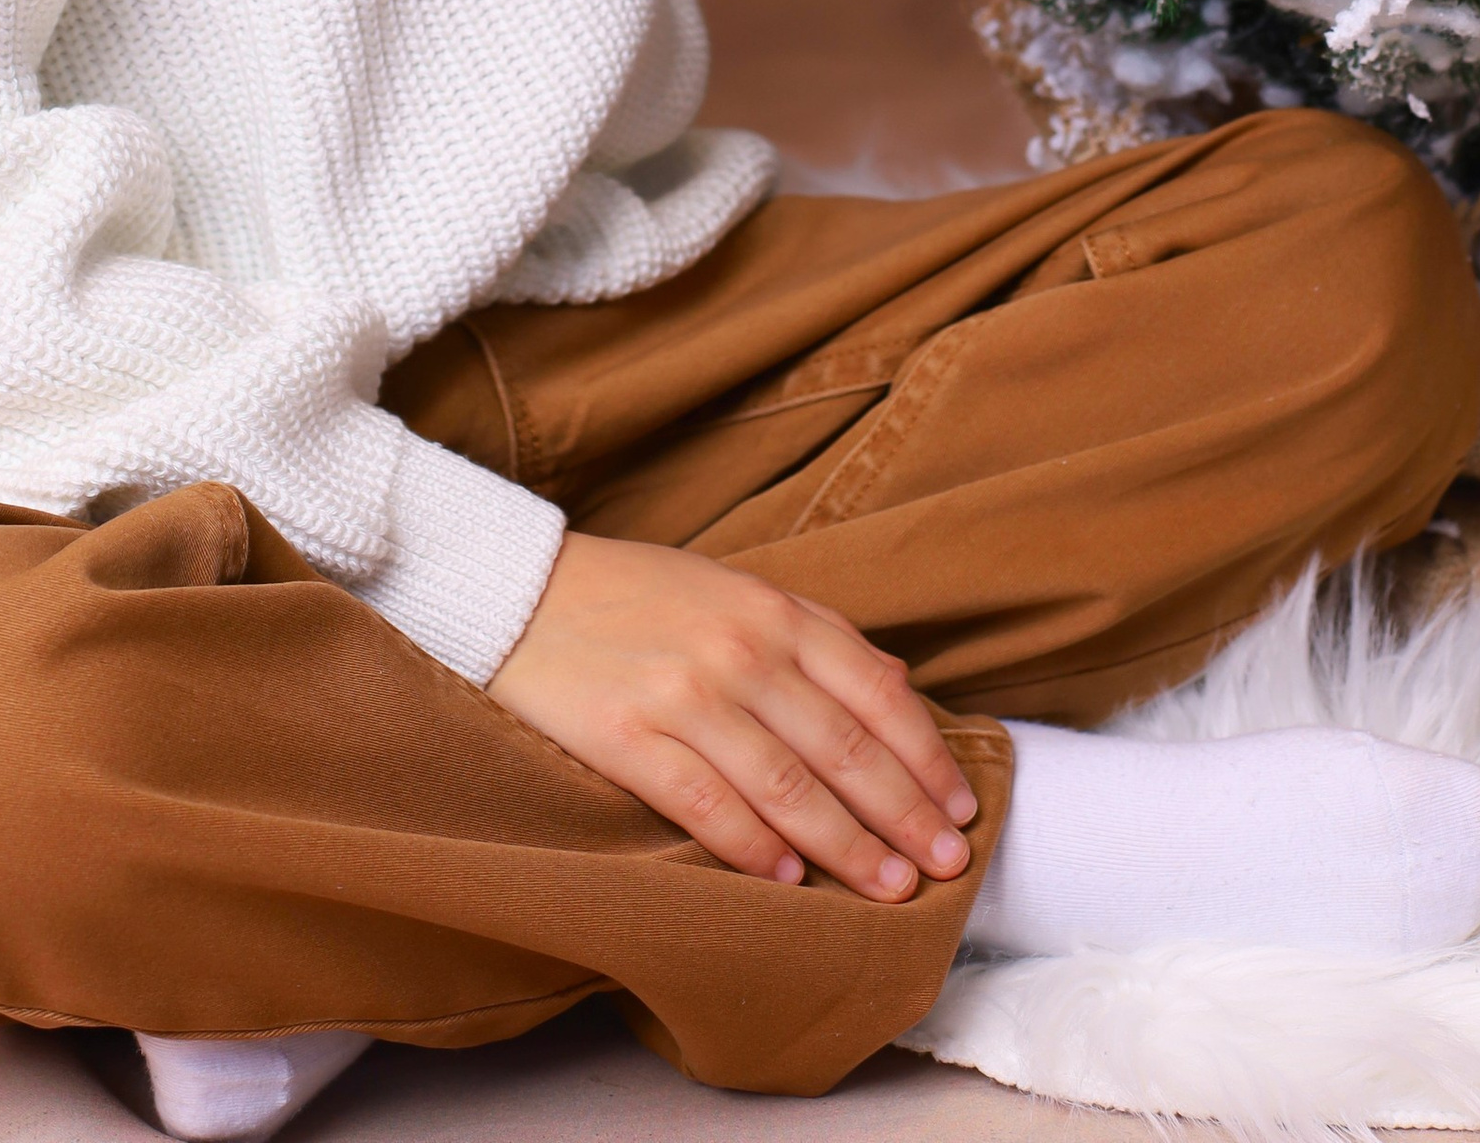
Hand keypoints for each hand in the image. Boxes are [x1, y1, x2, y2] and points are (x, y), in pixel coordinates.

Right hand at [487, 528, 978, 897]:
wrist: (517, 590)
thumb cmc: (636, 597)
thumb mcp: (734, 591)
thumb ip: (814, 635)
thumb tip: (902, 687)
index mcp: (772, 611)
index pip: (876, 693)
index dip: (926, 758)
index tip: (961, 810)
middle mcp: (739, 649)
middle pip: (844, 748)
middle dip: (904, 815)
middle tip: (946, 868)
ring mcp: (684, 692)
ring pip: (787, 785)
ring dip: (847, 846)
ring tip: (887, 890)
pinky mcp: (627, 735)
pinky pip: (705, 802)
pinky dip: (753, 846)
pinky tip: (788, 879)